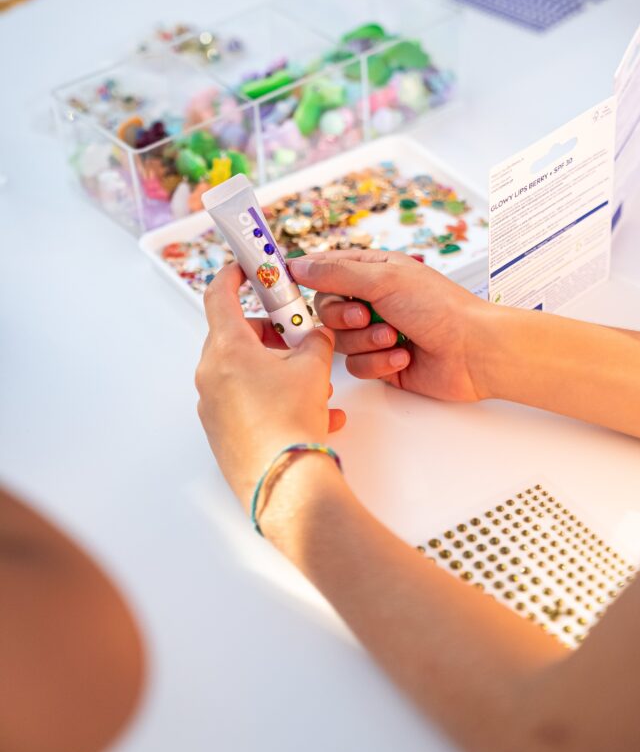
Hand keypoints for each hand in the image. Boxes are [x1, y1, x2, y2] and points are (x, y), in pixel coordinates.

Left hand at [195, 264, 344, 514]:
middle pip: (236, 336)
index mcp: (226, 349)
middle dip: (271, 332)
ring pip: (245, 371)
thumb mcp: (314, 368)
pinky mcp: (222, 432)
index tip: (246, 267)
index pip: (219, 295)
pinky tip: (316, 413)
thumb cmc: (291, 421)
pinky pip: (248, 402)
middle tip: (298, 335)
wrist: (285, 483)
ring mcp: (213, 406)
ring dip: (277, 367)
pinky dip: (276, 398)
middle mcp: (211, 375)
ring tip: (315, 382)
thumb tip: (316, 336)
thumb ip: (316, 341)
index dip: (233, 275)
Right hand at [289, 250, 490, 401]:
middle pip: (326, 310)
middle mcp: (372, 299)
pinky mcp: (382, 363)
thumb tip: (298, 265)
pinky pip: (357, 366)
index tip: (285, 284)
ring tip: (396, 338)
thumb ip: (336, 273)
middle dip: (344, 317)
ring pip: (340, 342)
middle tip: (366, 315)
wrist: (473, 352)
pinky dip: (379, 362)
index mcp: (374, 270)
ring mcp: (376, 332)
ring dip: (366, 342)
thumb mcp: (384, 279)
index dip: (305, 277)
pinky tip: (404, 357)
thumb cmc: (439, 307)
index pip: (326, 269)